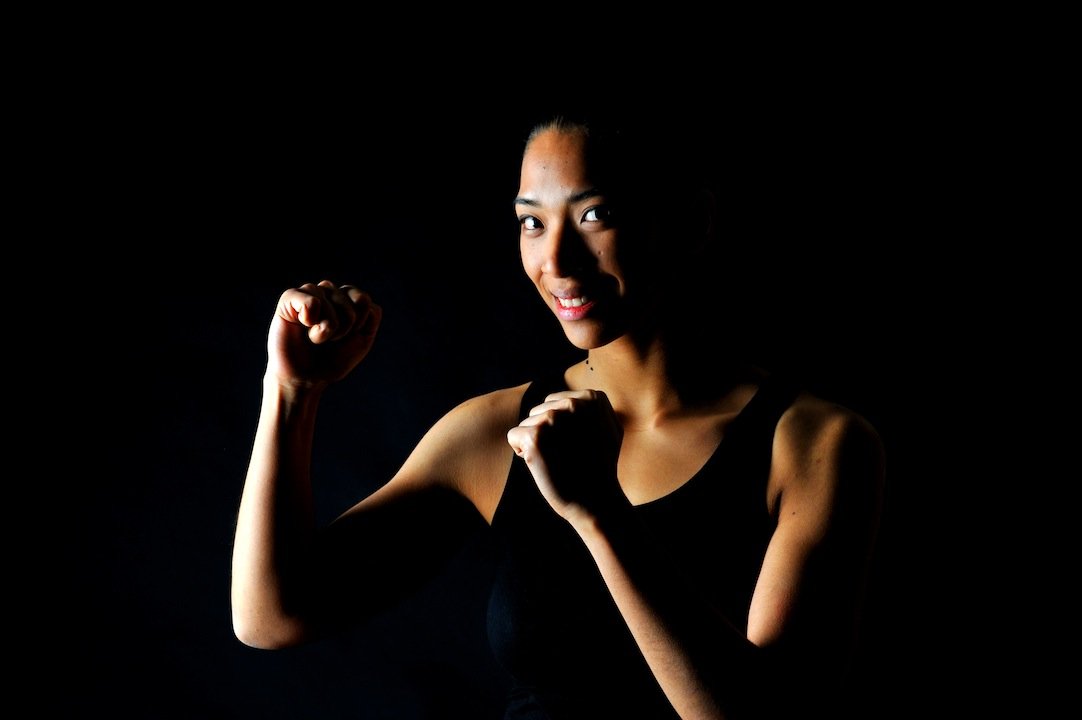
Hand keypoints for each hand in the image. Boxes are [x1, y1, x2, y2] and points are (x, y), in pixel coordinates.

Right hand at [267, 280, 381, 388]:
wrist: (305, 379)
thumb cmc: (332, 360)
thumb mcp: (362, 339)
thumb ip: (372, 315)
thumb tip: (361, 297)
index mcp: (346, 299)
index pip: (363, 300)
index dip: (360, 323)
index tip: (347, 337)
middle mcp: (328, 292)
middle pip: (354, 298)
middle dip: (347, 327)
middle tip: (329, 340)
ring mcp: (309, 293)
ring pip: (334, 297)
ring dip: (329, 327)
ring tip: (315, 337)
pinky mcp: (289, 299)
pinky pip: (311, 301)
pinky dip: (311, 318)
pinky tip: (303, 325)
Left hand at [506, 389, 625, 523]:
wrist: (595, 500)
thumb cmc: (601, 469)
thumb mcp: (609, 429)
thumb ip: (593, 410)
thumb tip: (576, 399)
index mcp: (593, 398)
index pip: (555, 402)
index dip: (561, 427)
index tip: (578, 445)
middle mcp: (573, 404)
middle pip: (539, 411)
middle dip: (547, 432)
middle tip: (567, 455)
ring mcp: (553, 419)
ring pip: (527, 423)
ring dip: (537, 443)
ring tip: (558, 460)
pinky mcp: (535, 436)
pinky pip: (514, 436)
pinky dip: (523, 453)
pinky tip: (542, 465)